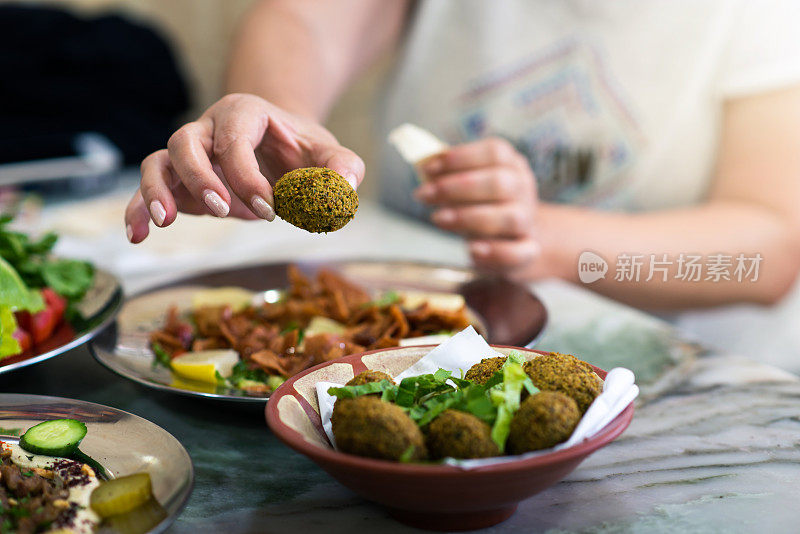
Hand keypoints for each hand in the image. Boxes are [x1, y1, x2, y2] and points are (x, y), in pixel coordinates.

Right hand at [124, 93, 364, 242]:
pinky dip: (138, 208)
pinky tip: (137, 235)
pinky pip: (151, 188)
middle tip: (224, 211)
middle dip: (200, 178)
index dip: (248, 176)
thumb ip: (344, 168)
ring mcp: (190, 154)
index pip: (234, 140)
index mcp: (245, 114)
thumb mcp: (330, 155)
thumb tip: (344, 191)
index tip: (270, 208)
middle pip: (185, 141)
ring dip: (157, 190)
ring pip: (158, 160)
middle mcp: (209, 128)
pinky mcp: (180, 181)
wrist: (282, 149)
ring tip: (166, 221)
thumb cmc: (304, 150)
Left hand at [414, 137, 539, 276]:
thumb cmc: (484, 205)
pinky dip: (497, 252)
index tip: (428, 168)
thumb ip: (449, 174)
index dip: (460, 157)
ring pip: (511, 217)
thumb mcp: (469, 184)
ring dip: (470, 217)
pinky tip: (472, 250)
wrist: (517, 240)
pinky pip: (521, 253)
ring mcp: (528, 222)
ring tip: (438, 219)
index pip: (495, 152)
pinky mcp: (528, 251)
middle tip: (424, 194)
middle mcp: (523, 190)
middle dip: (456, 188)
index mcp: (511, 165)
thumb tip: (424, 165)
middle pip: (500, 183)